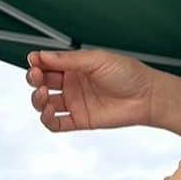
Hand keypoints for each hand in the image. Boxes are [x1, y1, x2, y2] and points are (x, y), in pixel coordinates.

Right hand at [27, 48, 155, 131]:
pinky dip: (47, 119)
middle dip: (34, 78)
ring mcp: (74, 102)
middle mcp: (72, 84)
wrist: (147, 96)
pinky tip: (49, 111)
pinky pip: (56, 123)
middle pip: (42, 82)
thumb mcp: (96, 60)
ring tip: (44, 94)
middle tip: (37, 75)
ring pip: (44, 103)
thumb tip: (43, 55)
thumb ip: (68, 60)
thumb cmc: (128, 74)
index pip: (48, 64)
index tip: (33, 60)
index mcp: (75, 66)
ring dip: (37, 99)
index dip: (37, 62)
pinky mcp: (79, 120)